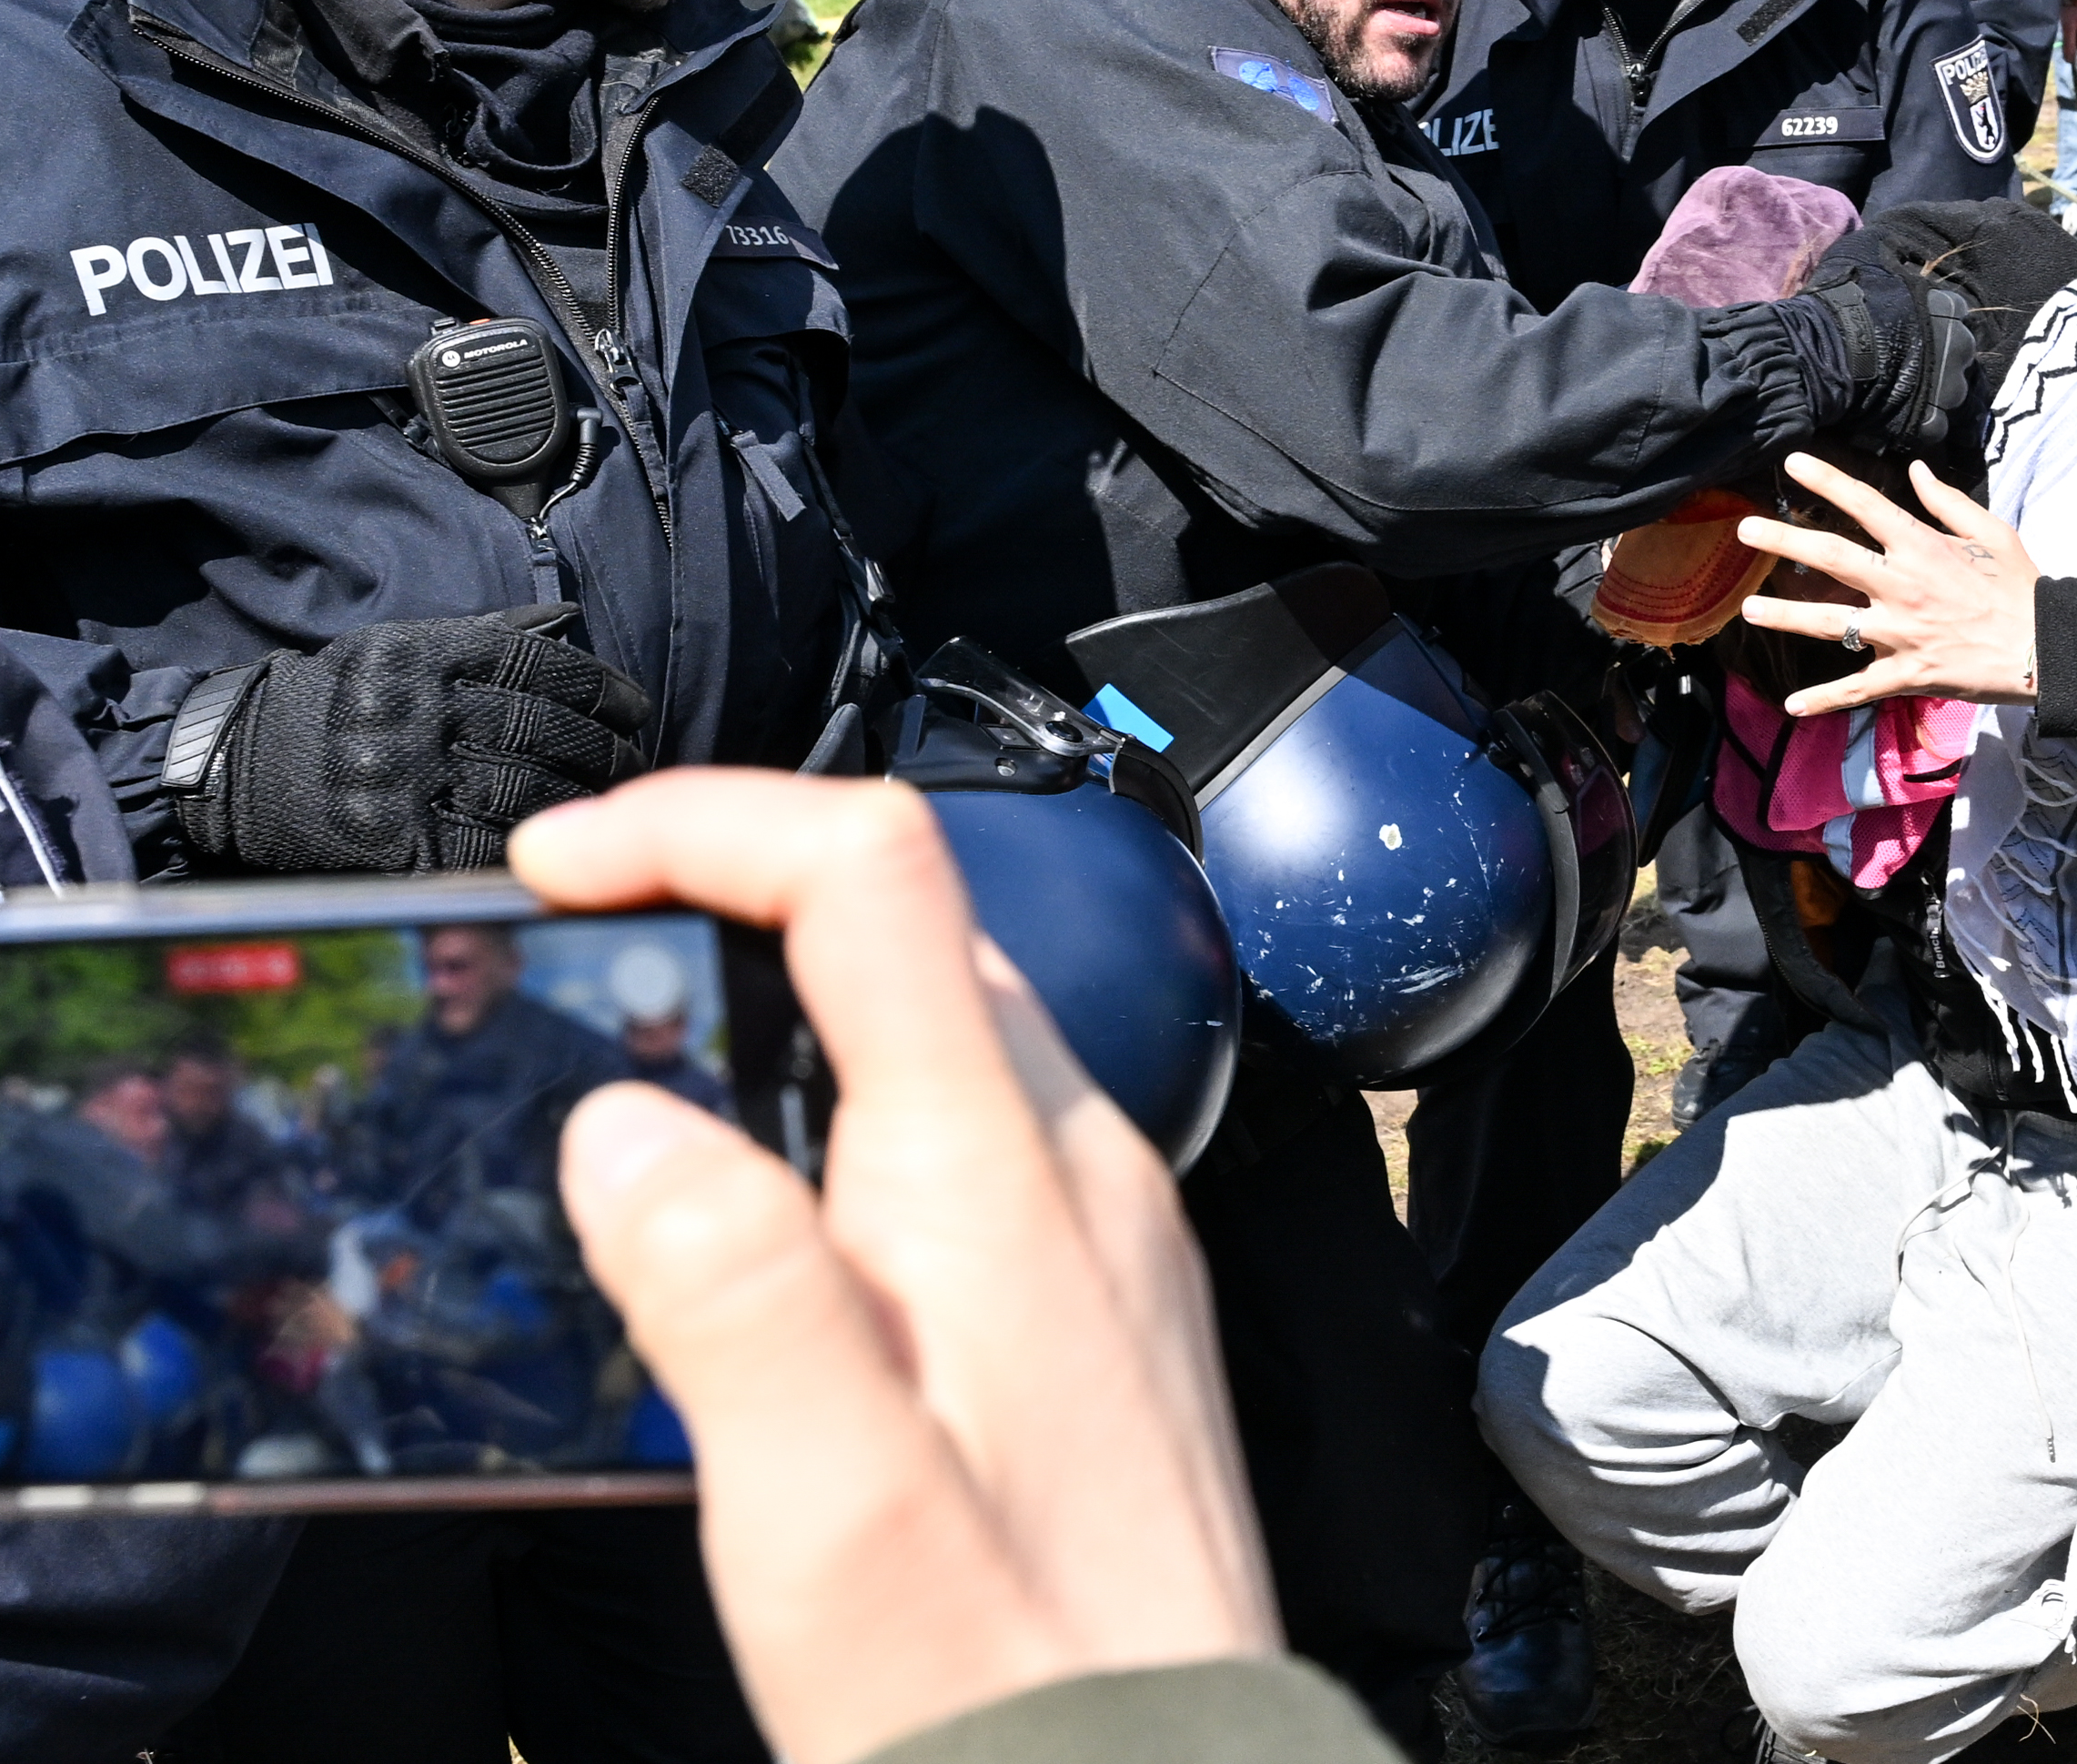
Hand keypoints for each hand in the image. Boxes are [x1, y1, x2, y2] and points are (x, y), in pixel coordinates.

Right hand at [176, 607, 651, 873]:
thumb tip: (570, 622)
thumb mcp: (399, 646)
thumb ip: (488, 636)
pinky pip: (485, 847)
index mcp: (424, 660)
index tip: (634, 710)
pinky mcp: (395, 843)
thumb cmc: (336, 701)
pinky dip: (532, 845)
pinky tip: (558, 844)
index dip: (603, 692)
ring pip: (527, 789)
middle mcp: (419, 715)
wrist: (235, 761)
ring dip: (582, 799)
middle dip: (604, 751)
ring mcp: (408, 781)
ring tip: (610, 803)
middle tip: (633, 763)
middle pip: (546, 732)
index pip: (545, 669)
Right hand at [523, 772, 1278, 1763]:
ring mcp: (1100, 1232)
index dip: (703, 820)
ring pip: (938, 1028)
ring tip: (633, 1067)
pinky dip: (841, 1115)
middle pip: (906, 925)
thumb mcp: (827, 1510)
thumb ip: (730, 1295)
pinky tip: (764, 1217)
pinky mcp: (1096, 1306)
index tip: (556, 863)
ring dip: (783, 1006)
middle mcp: (1076, 1169)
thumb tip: (627, 1121)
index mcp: (1002, 1175)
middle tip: (568, 948)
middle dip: (726, 896)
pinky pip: (965, 1138)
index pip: (872, 873)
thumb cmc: (1006, 1689)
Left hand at [1738, 453, 2041, 714]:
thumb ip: (1947, 501)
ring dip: (1787, 616)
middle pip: (1833, 557)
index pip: (1866, 505)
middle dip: (1786, 539)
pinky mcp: (1907, 672)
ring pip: (1833, 622)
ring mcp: (1901, 631)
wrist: (2044, 647)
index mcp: (1923, 547)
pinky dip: (1825, 698)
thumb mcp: (1992, 531)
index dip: (1827, 481)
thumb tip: (1915, 469)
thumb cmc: (2021, 587)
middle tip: (1745, 530)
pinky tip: (1791, 705)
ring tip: (1748, 609)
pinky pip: (1858, 687)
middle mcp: (1903, 585)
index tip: (1791, 463)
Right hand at [1795, 235, 1977, 455]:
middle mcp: (1957, 346)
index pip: (1956, 315)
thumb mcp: (1868, 262)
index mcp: (1947, 308)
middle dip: (1940, 363)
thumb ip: (1892, 262)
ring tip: (1899, 395)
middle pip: (1959, 358)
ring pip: (1950, 395)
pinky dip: (1916, 425)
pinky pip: (1933, 426)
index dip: (1936, 326)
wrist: (1822, 353)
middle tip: (1907, 367)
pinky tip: (1894, 417)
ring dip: (1932, 396)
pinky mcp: (1928, 420)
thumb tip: (1893, 252)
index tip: (1915, 333)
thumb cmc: (1842, 305)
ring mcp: (1946, 386)